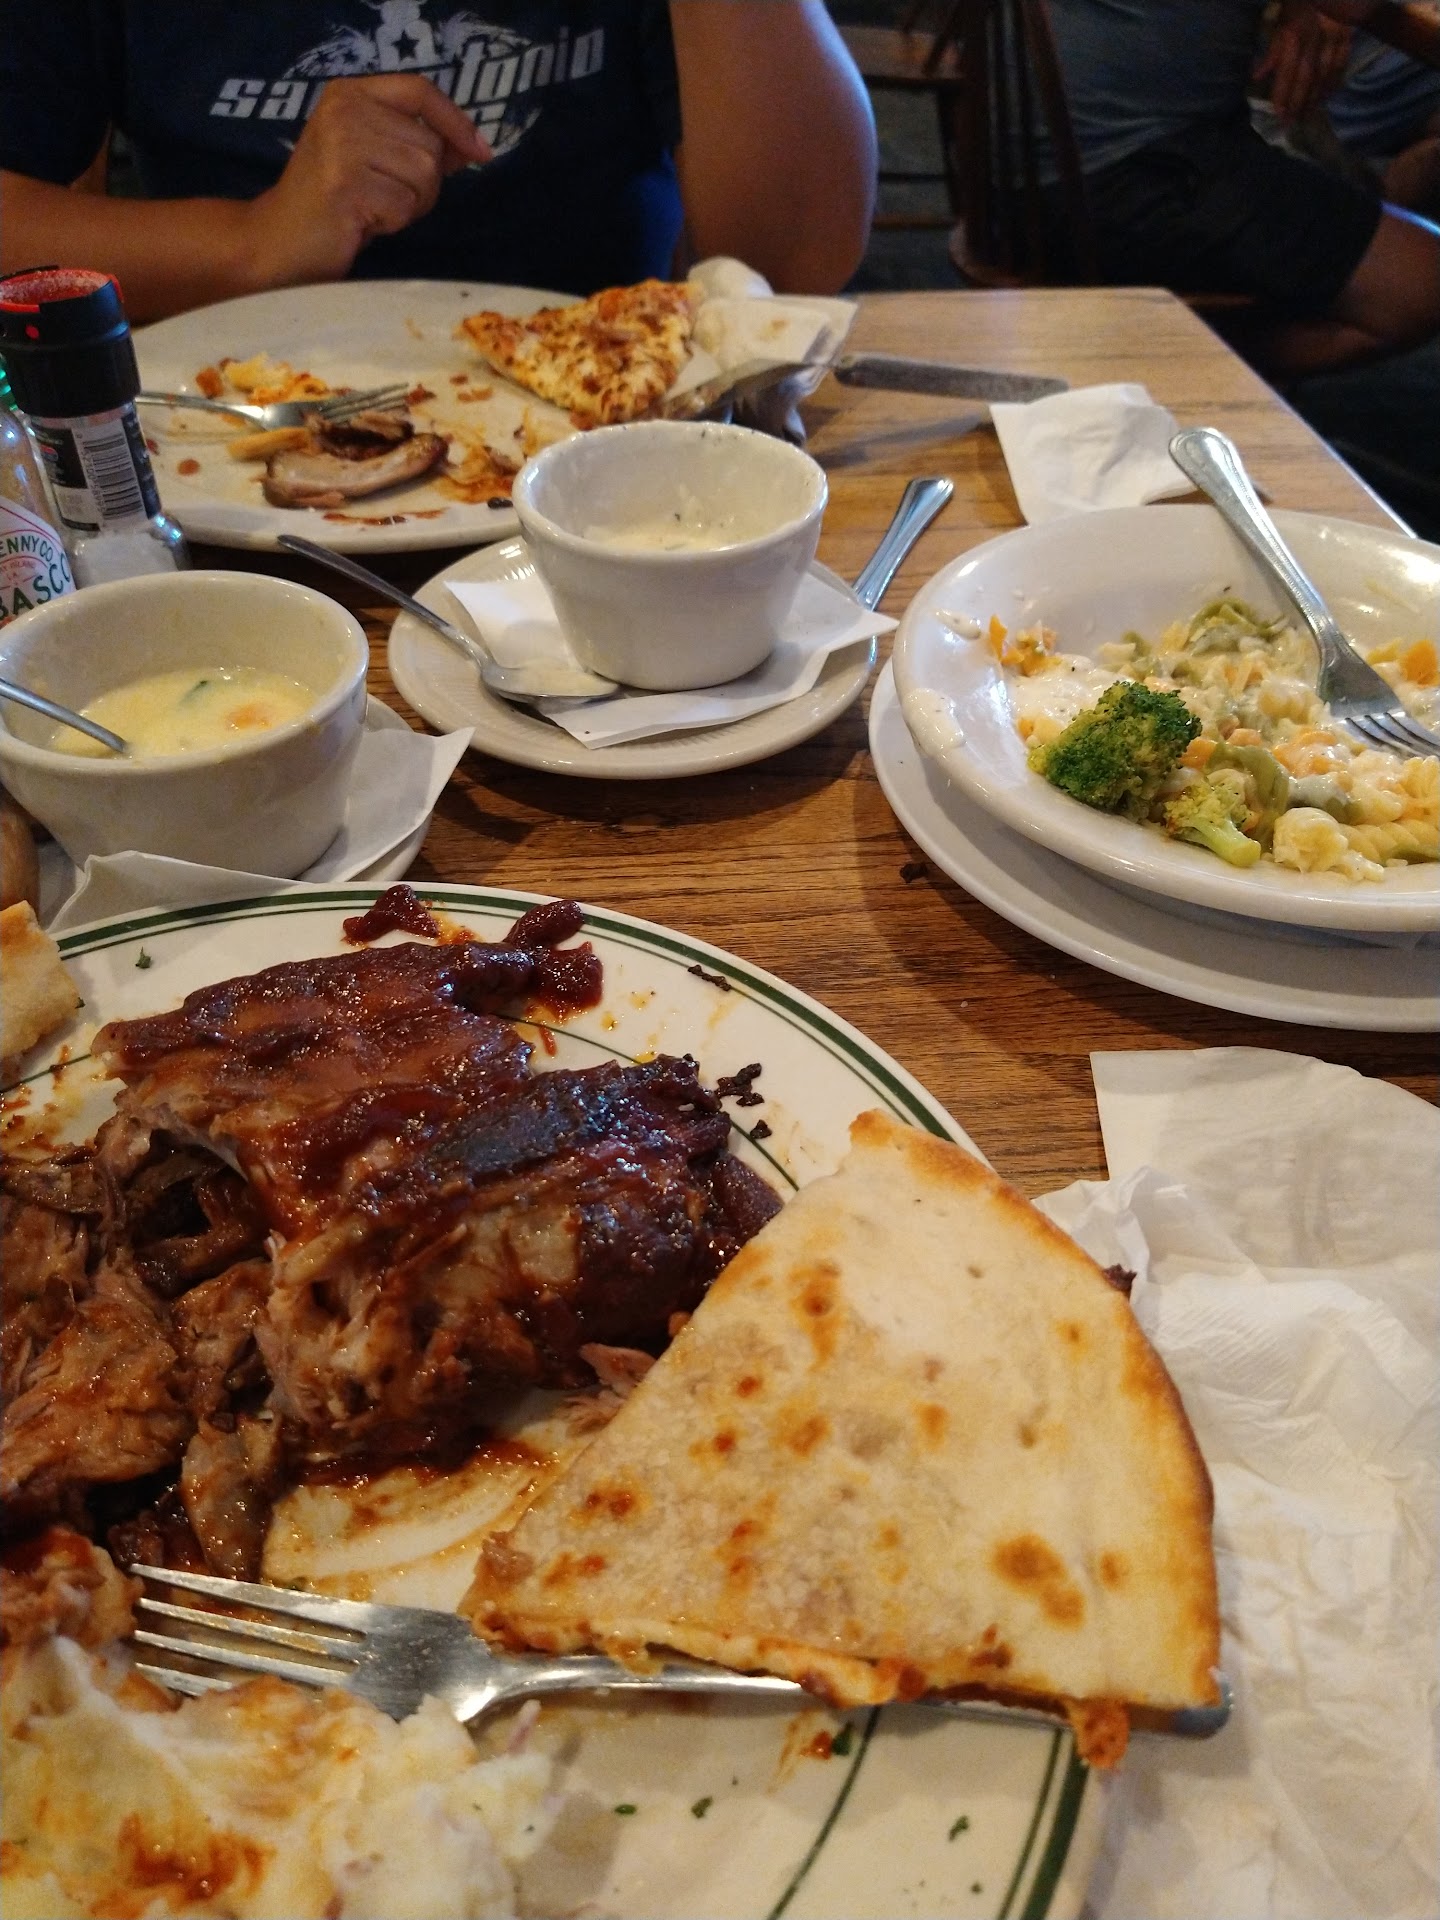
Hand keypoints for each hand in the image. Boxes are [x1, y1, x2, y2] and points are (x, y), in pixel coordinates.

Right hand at [242, 74, 490, 286]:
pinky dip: (393, 222)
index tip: (481, 151)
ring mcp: (342, 144)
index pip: (419, 90)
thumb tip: (470, 145)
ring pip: (423, 174)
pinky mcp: (346, 184)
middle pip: (429, 144)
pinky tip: (363, 223)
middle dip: (423, 183)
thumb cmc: (332, 202)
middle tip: (387, 199)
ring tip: (374, 209)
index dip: (455, 121)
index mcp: (349, 93)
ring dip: (411, 204)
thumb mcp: (372, 158)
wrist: (280, 240)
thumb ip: (416, 143)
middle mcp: (344, 109)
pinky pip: (404, 205)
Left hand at [1254, 0, 1353, 123]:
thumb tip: (1257, 76)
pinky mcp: (1348, 34)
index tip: (1280, 114)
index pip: (1287, 72)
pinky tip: (1328, 96)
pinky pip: (1342, 63)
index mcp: (1294, 34)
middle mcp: (1314, 38)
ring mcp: (1334, 36)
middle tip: (1293, 122)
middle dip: (1299, 102)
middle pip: (1307, 77)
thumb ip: (1273, 49)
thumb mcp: (1281, 21)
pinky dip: (1335, 81)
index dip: (1284, 94)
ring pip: (1325, 73)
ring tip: (1308, 114)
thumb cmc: (1298, 2)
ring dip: (1316, 97)